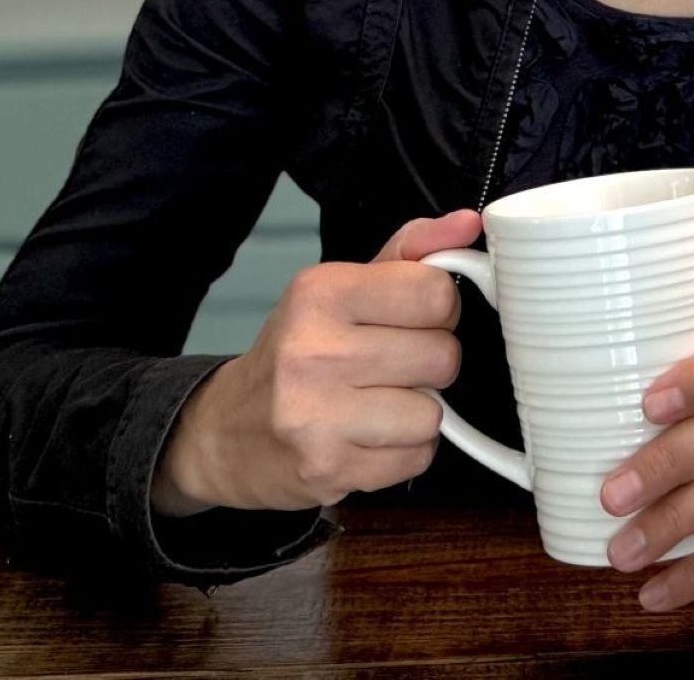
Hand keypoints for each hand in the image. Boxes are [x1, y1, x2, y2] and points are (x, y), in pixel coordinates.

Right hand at [150, 209, 480, 516]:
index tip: (415, 318)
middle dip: (430, 363)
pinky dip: (403, 451)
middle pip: (442, 356)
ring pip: (432, 413)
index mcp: (321, 293)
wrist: (226, 430)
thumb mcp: (341, 287)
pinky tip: (367, 437)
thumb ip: (409, 252)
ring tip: (376, 404)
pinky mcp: (327, 470)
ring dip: (417, 413)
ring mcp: (318, 417)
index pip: (435, 293)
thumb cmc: (296, 351)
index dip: (439, 308)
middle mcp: (314, 351)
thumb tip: (467, 223)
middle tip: (392, 365)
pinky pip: (416, 459)